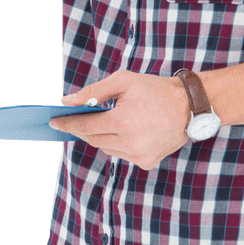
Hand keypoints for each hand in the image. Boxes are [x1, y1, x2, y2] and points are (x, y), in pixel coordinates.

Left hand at [50, 70, 191, 169]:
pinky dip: (119, 144)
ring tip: (114, 120)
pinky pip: (122, 155)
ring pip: (107, 148)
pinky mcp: (147, 163)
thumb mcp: (124, 81)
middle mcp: (130, 143)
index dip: (66, 124)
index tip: (53, 122)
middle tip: (80, 117)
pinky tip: (130, 131)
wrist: (191, 106)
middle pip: (93, 139)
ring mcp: (139, 156)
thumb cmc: (156, 89)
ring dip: (103, 136)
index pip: (84, 126)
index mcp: (122, 122)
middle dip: (85, 128)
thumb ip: (93, 92)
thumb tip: (67, 102)